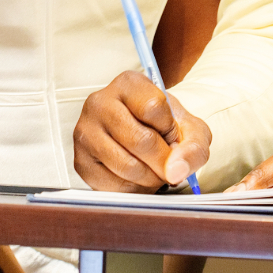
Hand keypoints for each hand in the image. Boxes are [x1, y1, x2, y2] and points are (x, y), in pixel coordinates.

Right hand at [74, 71, 210, 190]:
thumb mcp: (190, 129)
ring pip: (127, 165)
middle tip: (171, 167)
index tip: (174, 136)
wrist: (144, 137)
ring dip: (150, 179)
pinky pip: (112, 185)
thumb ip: (192, 147)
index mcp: (128, 83)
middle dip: (163, 161)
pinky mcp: (80, 161)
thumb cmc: (165, 128)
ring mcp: (85, 132)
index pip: (154, 107)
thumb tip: (175, 170)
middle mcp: (100, 102)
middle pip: (140, 139)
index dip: (170, 129)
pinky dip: (133, 190)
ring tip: (156, 173)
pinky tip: (139, 179)